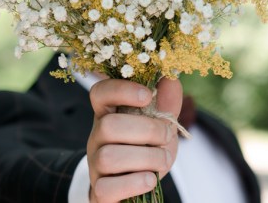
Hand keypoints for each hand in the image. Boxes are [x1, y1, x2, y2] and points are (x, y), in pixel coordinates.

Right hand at [87, 77, 181, 202]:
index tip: (147, 94)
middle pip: (108, 126)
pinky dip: (135, 183)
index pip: (100, 92)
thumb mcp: (159, 126)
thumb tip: (171, 77)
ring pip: (109, 157)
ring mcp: (95, 165)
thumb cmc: (145, 150)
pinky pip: (107, 187)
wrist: (135, 188)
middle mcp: (97, 137)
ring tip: (162, 160)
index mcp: (109, 114)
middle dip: (146, 130)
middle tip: (165, 136)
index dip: (121, 89)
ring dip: (146, 158)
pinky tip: (149, 180)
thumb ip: (166, 103)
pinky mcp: (100, 191)